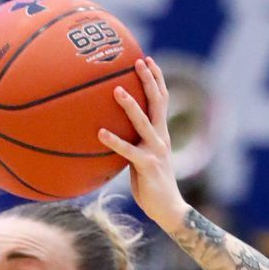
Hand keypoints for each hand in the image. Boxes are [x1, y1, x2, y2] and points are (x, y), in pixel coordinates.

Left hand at [98, 57, 187, 226]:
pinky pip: (128, 150)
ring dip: (130, 105)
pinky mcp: (148, 166)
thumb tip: (109, 133)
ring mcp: (156, 151)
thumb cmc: (151, 186)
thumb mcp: (140, 160)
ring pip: (144, 122)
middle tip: (138, 61)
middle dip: (149, 80)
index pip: (161, 100)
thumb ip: (131, 144)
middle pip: (158, 102)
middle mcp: (161, 138)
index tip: (146, 60)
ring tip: (115, 90)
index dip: (156, 79)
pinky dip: (114, 141)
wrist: (168, 209)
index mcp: (161, 134)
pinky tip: (100, 133)